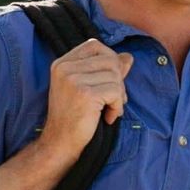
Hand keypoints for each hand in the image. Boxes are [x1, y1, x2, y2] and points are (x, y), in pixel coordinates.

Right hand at [38, 39, 133, 158]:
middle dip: (118, 80)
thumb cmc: (74, 118)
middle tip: (114, 100)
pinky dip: (117, 107)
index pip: (95, 45)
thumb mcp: (87, 89)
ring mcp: (73, 80)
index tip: (110, 82)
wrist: (60, 143)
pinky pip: (116, 91)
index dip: (110, 61)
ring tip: (109, 110)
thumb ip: (106, 71)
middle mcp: (65, 68)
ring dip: (118, 96)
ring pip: (115, 76)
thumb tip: (128, 57)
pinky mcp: (85, 94)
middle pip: (109, 60)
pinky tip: (108, 117)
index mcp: (62, 63)